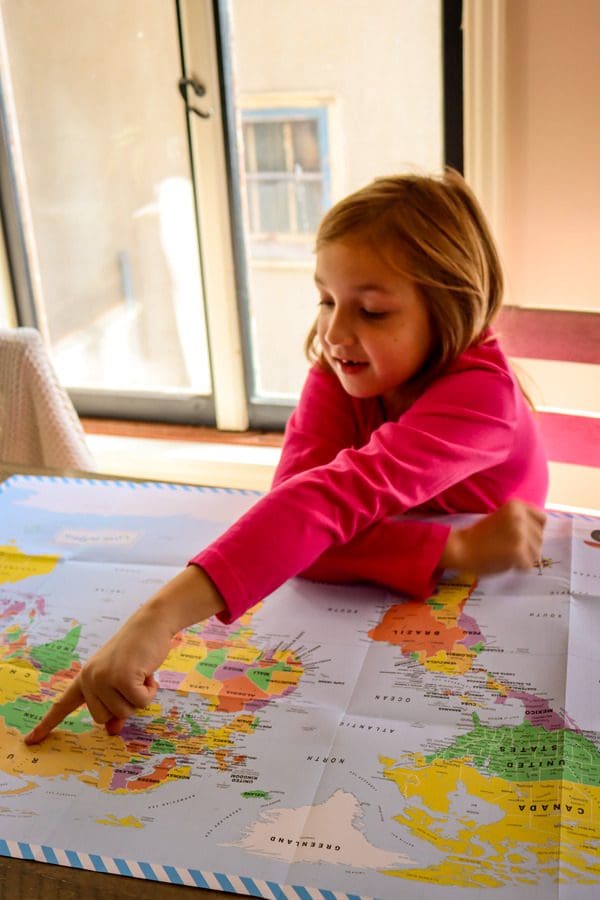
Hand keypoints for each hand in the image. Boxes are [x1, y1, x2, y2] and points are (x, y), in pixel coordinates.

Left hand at [24, 565, 224, 743]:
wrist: (150, 623)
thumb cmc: (137, 652)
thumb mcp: (122, 680)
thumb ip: (114, 705)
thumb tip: (112, 731)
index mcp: (84, 678)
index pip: (62, 705)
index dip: (47, 724)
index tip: (31, 740)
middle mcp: (89, 678)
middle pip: (103, 718)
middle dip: (123, 705)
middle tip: (132, 681)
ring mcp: (104, 678)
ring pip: (123, 712)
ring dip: (139, 696)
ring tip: (140, 673)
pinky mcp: (122, 678)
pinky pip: (140, 702)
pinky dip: (149, 691)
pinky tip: (148, 672)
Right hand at [440, 500, 545, 574]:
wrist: (461, 548)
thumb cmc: (479, 535)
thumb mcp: (503, 518)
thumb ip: (521, 520)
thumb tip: (539, 534)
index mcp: (517, 505)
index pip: (542, 519)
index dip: (532, 530)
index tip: (519, 536)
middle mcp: (521, 516)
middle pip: (540, 538)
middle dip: (528, 547)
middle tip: (508, 548)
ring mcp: (520, 534)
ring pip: (536, 553)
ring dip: (524, 558)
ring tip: (505, 555)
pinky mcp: (518, 551)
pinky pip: (528, 565)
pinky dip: (518, 568)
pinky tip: (504, 562)